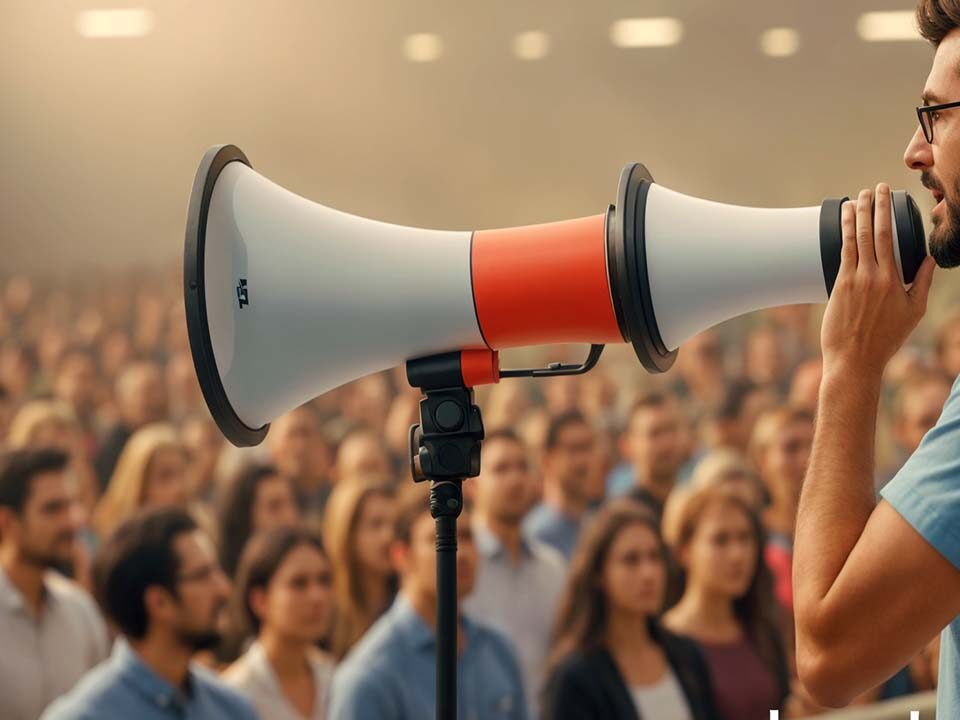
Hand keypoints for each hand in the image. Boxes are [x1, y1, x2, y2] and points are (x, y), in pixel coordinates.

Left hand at [820, 184, 935, 379]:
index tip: (886, 195)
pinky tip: (840, 223)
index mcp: (893, 278)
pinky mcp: (837, 286)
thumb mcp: (914, 310)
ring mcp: (853, 280)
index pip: (889, 236)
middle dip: (871, 206)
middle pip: (871, 231)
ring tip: (854, 198)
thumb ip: (922, 282)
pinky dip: (841, 235)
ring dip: (853, 216)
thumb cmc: (886, 337)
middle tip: (872, 187)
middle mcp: (873, 275)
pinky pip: (841, 254)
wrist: (855, 358)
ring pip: (853, 240)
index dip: (886, 211)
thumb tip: (929, 257)